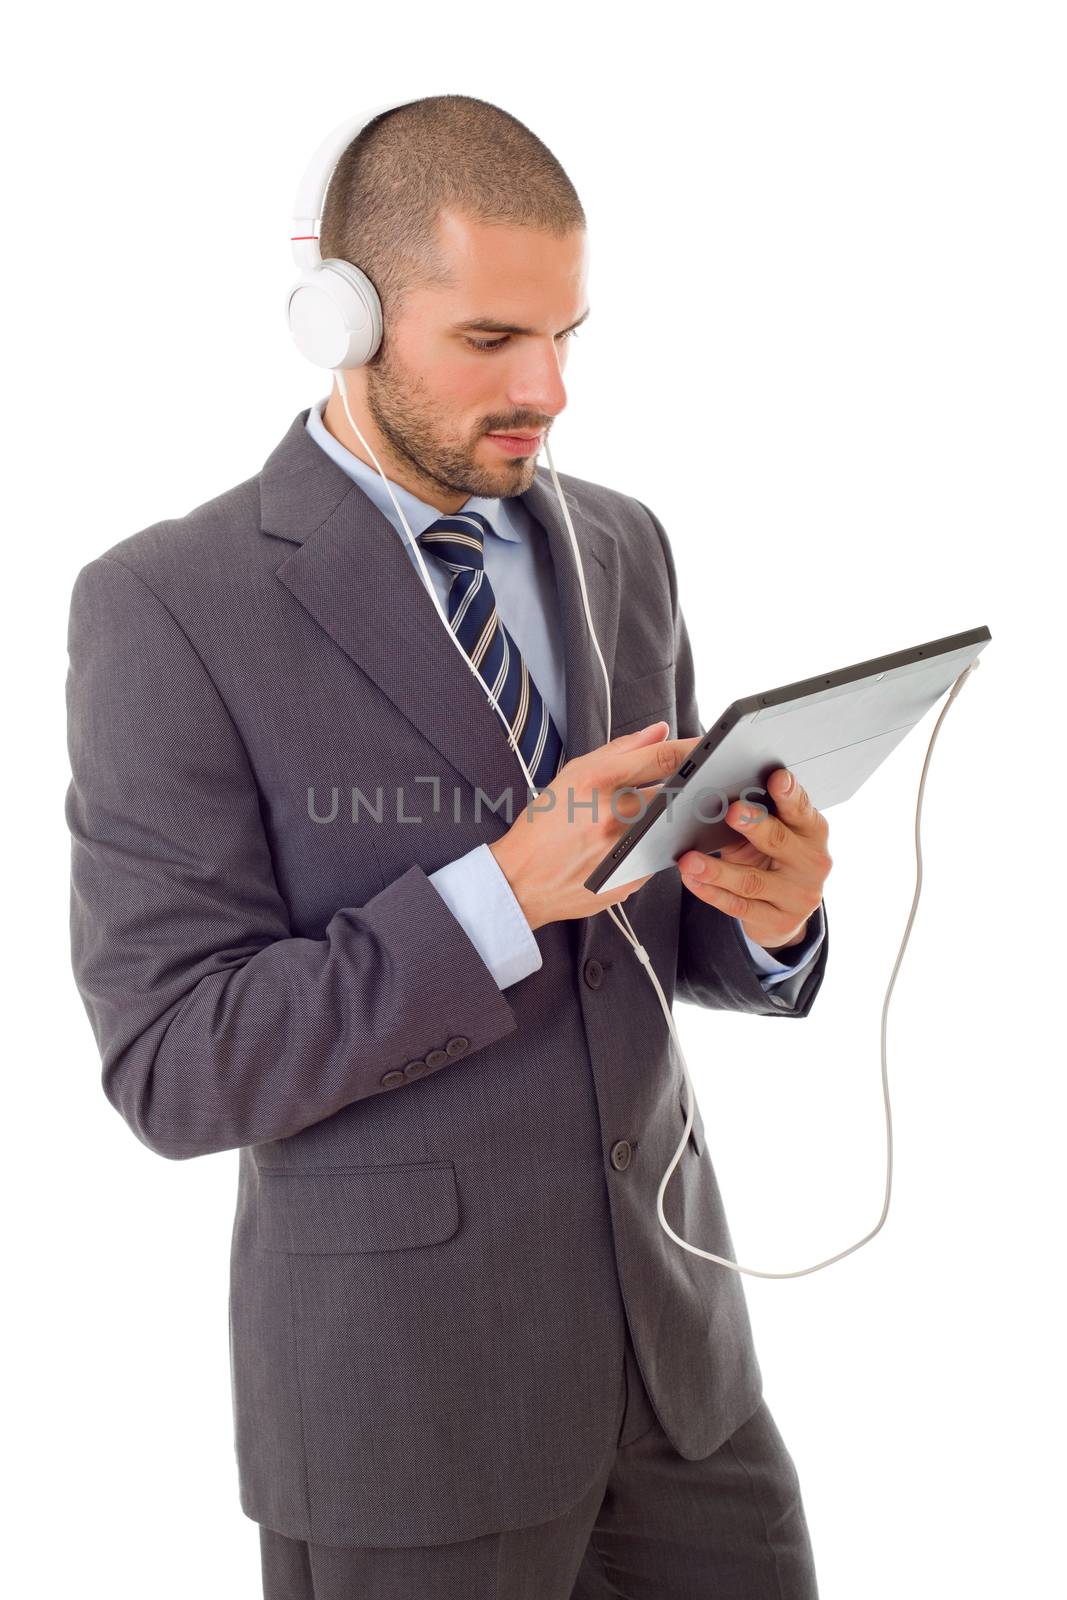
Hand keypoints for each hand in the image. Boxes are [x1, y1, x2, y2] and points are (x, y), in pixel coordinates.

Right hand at [489, 721, 698, 931]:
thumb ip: (622, 750)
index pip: (662, 757)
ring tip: (639, 821)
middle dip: (689, 787)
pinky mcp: (632, 877)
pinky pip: (659, 854)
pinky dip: (654, 845)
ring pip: (671, 826)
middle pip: (676, 793)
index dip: (695, 749)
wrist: (522, 880)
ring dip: (670, 819)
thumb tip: (661, 731)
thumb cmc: (545, 824)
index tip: (713, 746)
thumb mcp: (574, 773)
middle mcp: (613, 813)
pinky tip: (633, 846)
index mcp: (598, 780)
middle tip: (696, 784)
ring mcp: (624, 848)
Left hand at [676, 768, 831, 950]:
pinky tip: (691, 880)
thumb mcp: (768, 836)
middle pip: (779, 841)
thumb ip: (754, 818)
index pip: (801, 809)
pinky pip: (739, 906)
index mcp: (812, 831)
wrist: (783, 911)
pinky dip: (711, 892)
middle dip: (754, 824)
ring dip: (717, 870)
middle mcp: (812, 863)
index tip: (777, 778)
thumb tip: (715, 800)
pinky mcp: (779, 921)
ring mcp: (798, 896)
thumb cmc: (771, 859)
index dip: (790, 794)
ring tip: (689, 860)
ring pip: (752, 880)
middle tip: (731, 811)